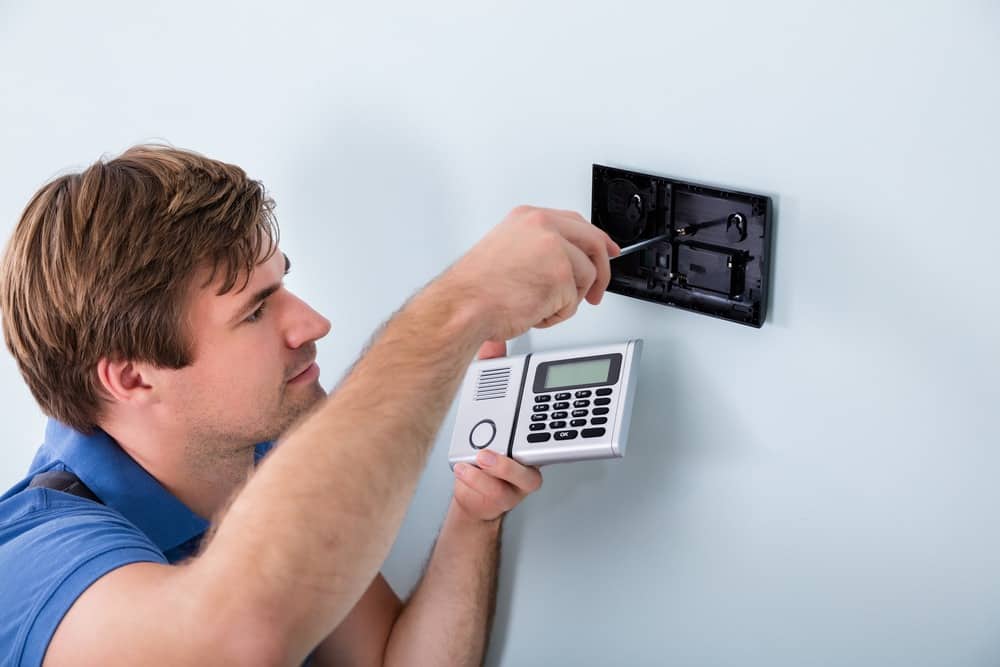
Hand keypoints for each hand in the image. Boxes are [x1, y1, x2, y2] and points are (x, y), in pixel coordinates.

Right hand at [442, 205, 620, 341]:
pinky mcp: (560, 276)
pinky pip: (573, 302)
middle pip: (593, 243)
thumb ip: (538, 248)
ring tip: (537, 305)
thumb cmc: (475, 289)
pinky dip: (556, 315)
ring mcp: (554, 249)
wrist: (462, 307)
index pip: (576, 223)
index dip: (597, 240)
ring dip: (566, 300)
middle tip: (596, 293)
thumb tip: (566, 262)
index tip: (608, 252)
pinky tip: (532, 312)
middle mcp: (542, 227)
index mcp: (528, 218)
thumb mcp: (506, 251)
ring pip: (585, 277)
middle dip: (600, 272)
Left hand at [451, 340, 542, 522]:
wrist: (475, 495)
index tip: (553, 397)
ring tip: (482, 456)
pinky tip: (465, 468)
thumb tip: (490, 339)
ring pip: (523, 476)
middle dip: (534, 438)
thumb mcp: (486, 405)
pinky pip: (496, 491)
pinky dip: (479, 481)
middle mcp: (531, 458)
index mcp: (531, 435)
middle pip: (544, 450)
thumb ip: (490, 373)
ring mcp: (518, 479)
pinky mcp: (502, 495)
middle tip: (514, 429)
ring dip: (502, 467)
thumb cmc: (485, 451)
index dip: (561, 411)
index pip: (553, 421)